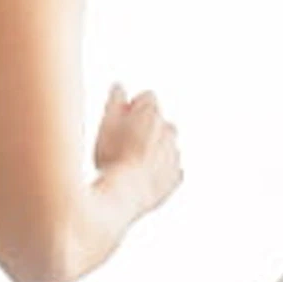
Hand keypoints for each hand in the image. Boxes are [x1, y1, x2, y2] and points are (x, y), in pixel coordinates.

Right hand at [93, 83, 183, 218]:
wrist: (126, 194)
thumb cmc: (113, 157)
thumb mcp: (105, 123)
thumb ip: (114, 99)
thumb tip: (119, 87)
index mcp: (153, 112)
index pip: (147, 97)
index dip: (131, 108)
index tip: (120, 121)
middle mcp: (170, 130)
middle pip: (158, 121)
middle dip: (144, 128)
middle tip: (123, 143)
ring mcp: (175, 154)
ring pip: (164, 145)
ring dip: (152, 149)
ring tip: (130, 163)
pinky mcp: (177, 176)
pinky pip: (169, 169)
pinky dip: (158, 171)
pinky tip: (140, 177)